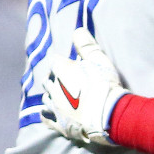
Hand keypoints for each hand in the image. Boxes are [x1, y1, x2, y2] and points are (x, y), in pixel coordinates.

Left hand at [41, 28, 128, 145]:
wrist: (108, 114)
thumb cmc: (105, 85)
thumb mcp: (99, 60)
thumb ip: (87, 45)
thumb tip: (77, 30)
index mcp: (61, 70)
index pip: (54, 61)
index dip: (61, 63)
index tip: (69, 66)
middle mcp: (54, 87)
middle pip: (47, 80)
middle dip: (54, 79)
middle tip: (65, 81)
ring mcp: (55, 106)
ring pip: (45, 98)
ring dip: (51, 96)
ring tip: (60, 97)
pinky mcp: (58, 123)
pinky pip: (46, 118)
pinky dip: (47, 114)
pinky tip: (51, 114)